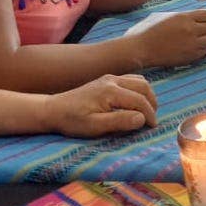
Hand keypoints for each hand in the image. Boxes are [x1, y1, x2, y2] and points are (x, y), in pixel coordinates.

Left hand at [42, 74, 157, 136]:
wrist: (53, 109)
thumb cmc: (72, 121)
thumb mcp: (94, 126)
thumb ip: (119, 121)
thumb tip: (141, 118)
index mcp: (110, 91)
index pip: (139, 100)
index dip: (149, 114)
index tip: (151, 127)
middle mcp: (112, 80)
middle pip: (143, 87)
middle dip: (152, 104)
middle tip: (152, 120)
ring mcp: (110, 78)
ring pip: (140, 81)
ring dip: (147, 96)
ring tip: (147, 111)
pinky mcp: (107, 79)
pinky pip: (132, 79)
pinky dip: (139, 90)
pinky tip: (136, 102)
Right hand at [135, 10, 205, 68]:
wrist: (141, 48)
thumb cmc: (151, 32)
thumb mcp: (168, 17)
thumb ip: (186, 17)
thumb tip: (201, 18)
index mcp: (184, 17)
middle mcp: (191, 30)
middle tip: (200, 31)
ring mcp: (192, 44)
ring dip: (205, 40)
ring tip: (195, 40)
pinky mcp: (191, 56)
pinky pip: (204, 51)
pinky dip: (200, 50)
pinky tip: (189, 48)